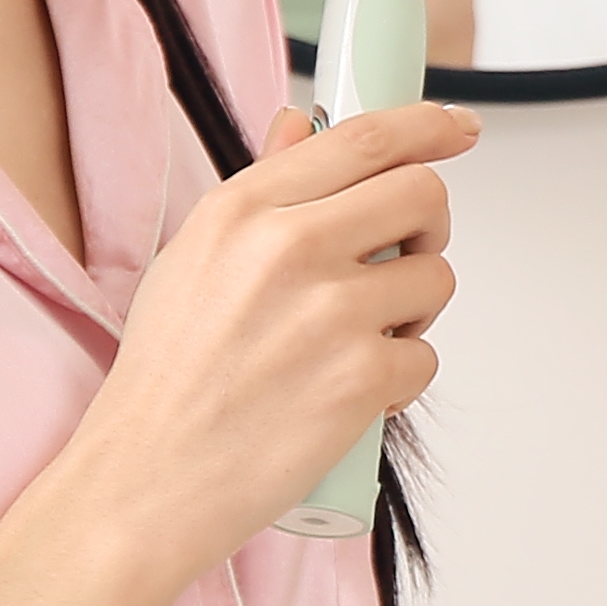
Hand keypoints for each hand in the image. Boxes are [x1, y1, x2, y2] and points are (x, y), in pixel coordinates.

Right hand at [58, 95, 476, 570]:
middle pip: (422, 195)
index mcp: (245, 209)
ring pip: (436, 278)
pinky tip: (348, 396)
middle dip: (427, 228)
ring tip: (355, 343)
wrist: (148, 480)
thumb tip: (301, 126)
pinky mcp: (363, 377)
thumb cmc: (167, 378)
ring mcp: (331, 312)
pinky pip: (425, 357)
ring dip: (413, 312)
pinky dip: (399, 381)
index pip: (365, 137)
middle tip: (400, 261)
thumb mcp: (193, 258)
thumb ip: (262, 187)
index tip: (458, 129)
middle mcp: (289, 248)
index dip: (428, 125)